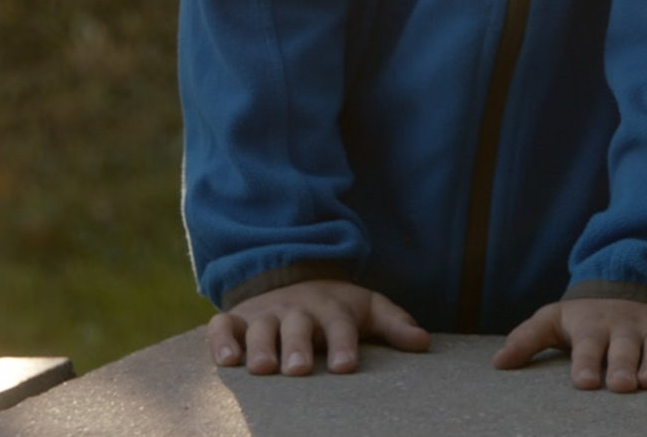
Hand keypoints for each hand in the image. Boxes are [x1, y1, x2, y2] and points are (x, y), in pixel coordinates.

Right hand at [207, 279, 429, 375]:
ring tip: (262, 369)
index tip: (345, 366)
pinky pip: (223, 327)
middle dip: (297, 347)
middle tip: (299, 370)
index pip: (339, 326)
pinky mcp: (235, 319)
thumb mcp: (367, 309)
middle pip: (297, 327)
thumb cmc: (335, 307)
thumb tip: (424, 343)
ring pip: (260, 328)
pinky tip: (226, 361)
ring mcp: (264, 314)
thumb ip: (394, 324)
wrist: (291, 278)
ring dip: (260, 346)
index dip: (343, 344)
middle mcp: (296, 310)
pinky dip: (221, 341)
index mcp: (331, 309)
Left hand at [491, 298, 646, 389]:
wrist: (633, 282)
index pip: (588, 345)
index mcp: (594, 326)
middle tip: (621, 385)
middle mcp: (627, 326)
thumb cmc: (587, 316)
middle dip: (623, 365)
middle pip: (625, 347)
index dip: (586, 363)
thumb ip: (527, 339)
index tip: (585, 382)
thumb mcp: (555, 320)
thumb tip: (497, 363)